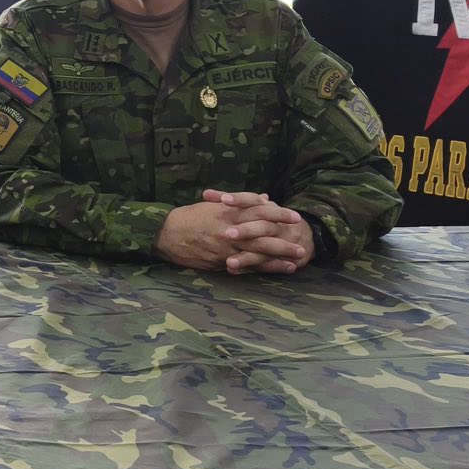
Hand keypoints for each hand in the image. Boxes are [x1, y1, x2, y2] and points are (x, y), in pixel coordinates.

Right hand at [155, 193, 313, 275]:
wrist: (166, 233)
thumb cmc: (189, 217)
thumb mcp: (215, 205)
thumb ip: (240, 202)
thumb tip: (263, 197)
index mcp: (229, 212)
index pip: (260, 211)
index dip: (279, 214)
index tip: (295, 217)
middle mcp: (230, 229)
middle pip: (263, 234)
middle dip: (284, 240)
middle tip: (302, 244)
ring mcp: (226, 247)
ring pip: (258, 252)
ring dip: (279, 257)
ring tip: (297, 261)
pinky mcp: (220, 260)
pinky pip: (245, 265)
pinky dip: (262, 268)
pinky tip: (276, 271)